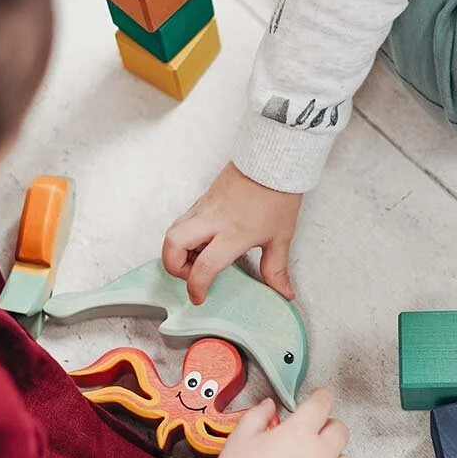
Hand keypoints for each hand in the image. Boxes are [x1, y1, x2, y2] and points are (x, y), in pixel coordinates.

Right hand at [163, 162, 302, 302]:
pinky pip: (184, 220)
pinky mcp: (203, 198)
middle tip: (192, 273)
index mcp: (233, 233)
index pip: (203, 267)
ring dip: (177, 250)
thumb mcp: (280, 237)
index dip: (197, 287)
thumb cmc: (278, 195)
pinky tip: (205, 238)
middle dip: (173, 266)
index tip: (200, 297)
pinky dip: (186, 235)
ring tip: (200, 256)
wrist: (273, 161)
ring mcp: (204, 207)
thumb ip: (276, 269)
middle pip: (172, 245)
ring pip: (173, 231)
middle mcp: (212, 220)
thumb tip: (284, 292)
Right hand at [218, 389, 354, 457]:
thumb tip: (268, 406)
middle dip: (329, 427)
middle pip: (340, 430)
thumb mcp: (239, 438)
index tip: (319, 399)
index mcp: (300, 431)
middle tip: (315, 432)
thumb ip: (256, 416)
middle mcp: (320, 453)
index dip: (321, 398)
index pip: (322, 403)